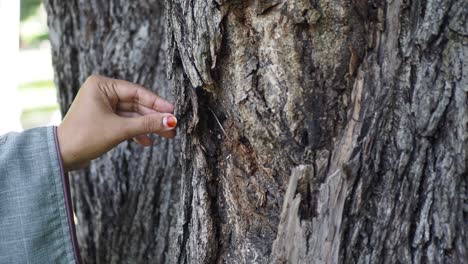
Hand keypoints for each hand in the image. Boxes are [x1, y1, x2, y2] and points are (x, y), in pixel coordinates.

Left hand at [57, 75, 176, 171]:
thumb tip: (172, 121)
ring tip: (167, 136)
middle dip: (154, 118)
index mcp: (101, 85)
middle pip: (136, 104)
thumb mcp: (120, 130)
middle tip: (173, 127)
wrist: (62, 157)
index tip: (173, 111)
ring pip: (133, 115)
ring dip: (148, 126)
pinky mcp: (104, 119)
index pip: (136, 92)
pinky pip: (125, 122)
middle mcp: (102, 92)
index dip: (157, 103)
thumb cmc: (85, 137)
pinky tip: (148, 142)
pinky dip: (136, 131)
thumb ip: (147, 124)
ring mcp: (103, 106)